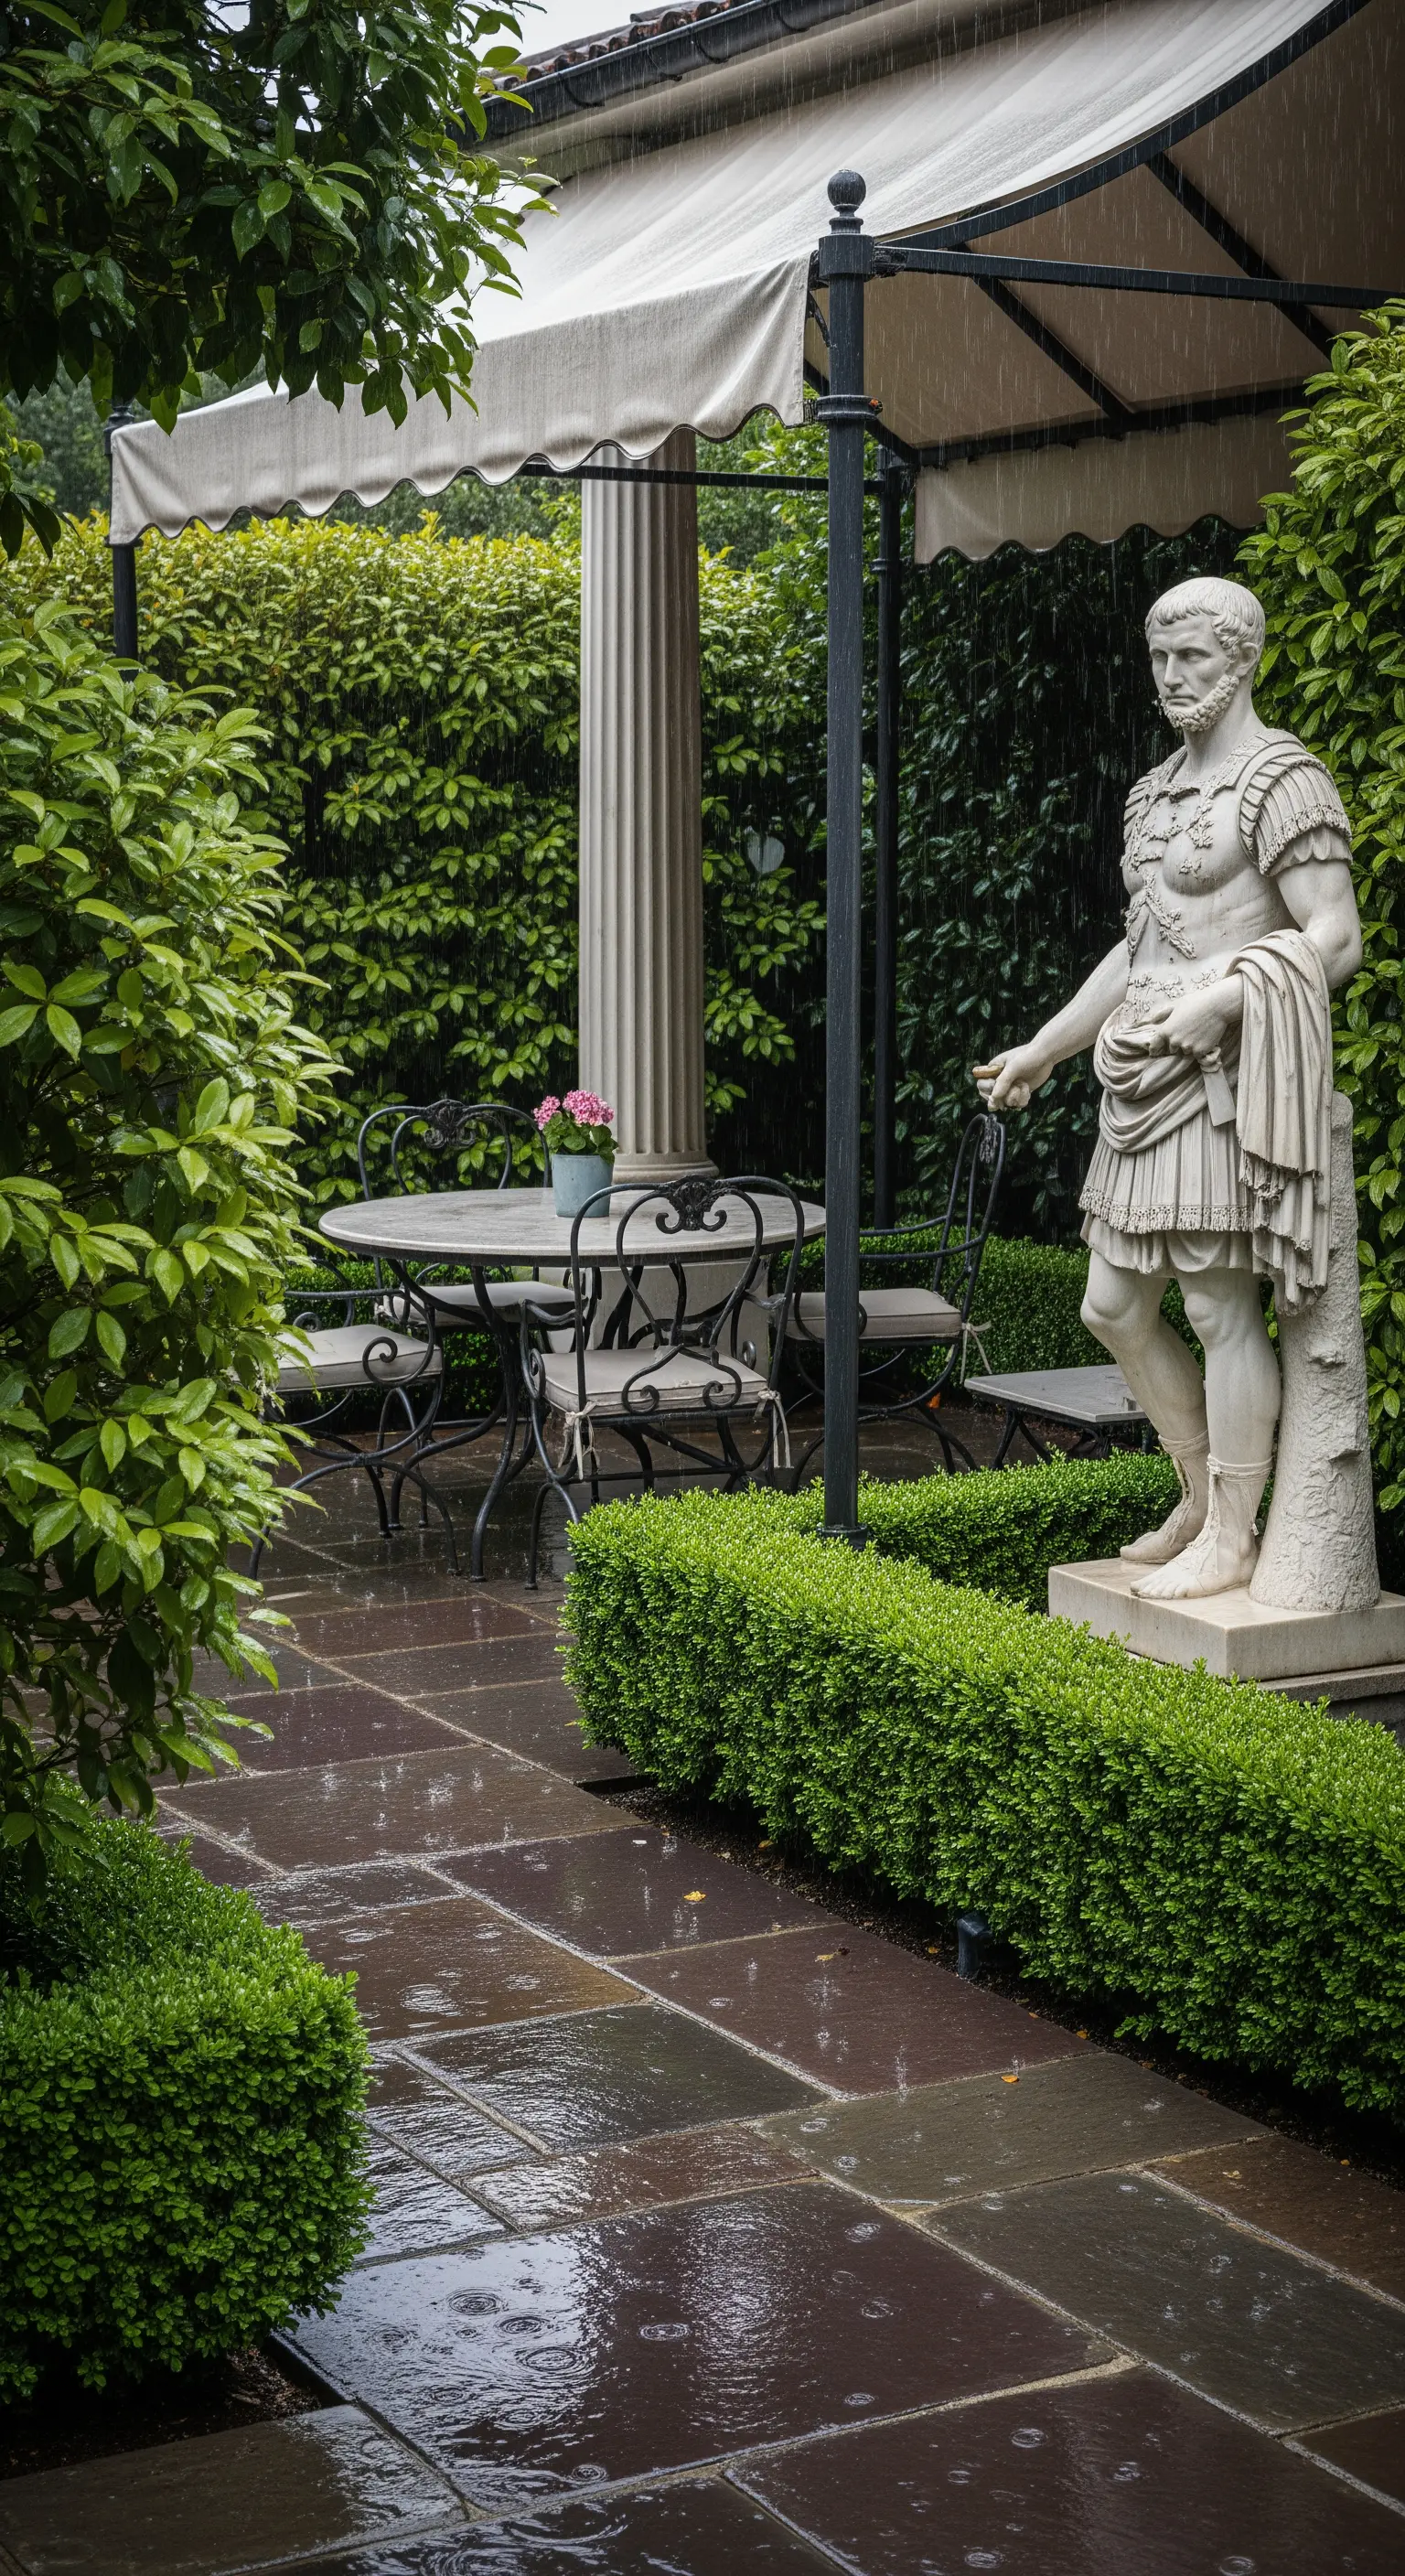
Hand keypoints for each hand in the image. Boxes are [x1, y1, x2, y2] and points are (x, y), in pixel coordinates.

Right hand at [973, 1043, 1052, 1111]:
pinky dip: (1022, 1100)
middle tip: (1013, 1092)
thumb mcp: (1013, 1067)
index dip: (988, 1090)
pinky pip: (1016, 1102)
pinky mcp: (1019, 1091)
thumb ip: (1002, 1082)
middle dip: (1002, 1097)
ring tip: (1024, 1087)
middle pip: (991, 1096)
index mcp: (993, 1069)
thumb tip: (993, 1098)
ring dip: (1014, 1098)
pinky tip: (1028, 1092)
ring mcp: (1009, 1086)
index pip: (981, 1085)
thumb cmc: (1027, 1056)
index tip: (998, 1088)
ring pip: (1004, 1102)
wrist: (1046, 1055)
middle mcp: (999, 1079)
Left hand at [1122, 978, 1240, 1060]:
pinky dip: (1200, 1049)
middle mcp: (1174, 1041)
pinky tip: (1205, 1037)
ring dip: (1189, 1047)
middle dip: (1177, 1044)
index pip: (1155, 1045)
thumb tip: (1151, 1020)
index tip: (1154, 1052)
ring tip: (1198, 1033)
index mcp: (1166, 1030)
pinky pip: (1197, 1055)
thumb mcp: (1176, 1005)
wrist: (1217, 1006)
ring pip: (1186, 1052)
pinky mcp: (1200, 1051)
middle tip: (1187, 1033)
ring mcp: (1188, 1047)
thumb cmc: (1196, 1002)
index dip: (1155, 1049)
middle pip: (1172, 1049)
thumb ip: (1163, 1014)